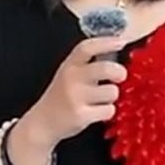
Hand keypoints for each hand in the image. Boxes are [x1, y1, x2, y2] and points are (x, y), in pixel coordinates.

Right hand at [12, 36, 128, 164]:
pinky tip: (97, 112)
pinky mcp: (81, 115)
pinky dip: (107, 112)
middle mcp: (71, 79)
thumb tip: (116, 52)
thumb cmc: (61, 96)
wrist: (42, 122)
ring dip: (112, 96)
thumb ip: (89, 64)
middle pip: (104, 69)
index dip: (106, 43)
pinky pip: (108, 110)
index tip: (121, 42)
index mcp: (70, 65)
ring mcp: (75, 97)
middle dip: (119, 72)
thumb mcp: (69, 73)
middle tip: (121, 76)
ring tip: (102, 98)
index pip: (87, 48)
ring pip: (111, 92)